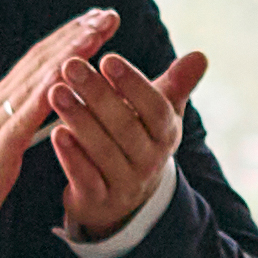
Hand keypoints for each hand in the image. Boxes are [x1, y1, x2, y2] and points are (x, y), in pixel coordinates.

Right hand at [0, 17, 114, 257]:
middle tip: (107, 14)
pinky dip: (47, 91)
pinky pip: (26, 114)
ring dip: (68, 52)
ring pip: (37, 77)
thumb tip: (47, 101)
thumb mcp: (1, 139)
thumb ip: (20, 117)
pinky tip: (66, 75)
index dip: (69, 36)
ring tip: (96, 32)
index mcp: (2, 100)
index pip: (39, 58)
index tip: (96, 19)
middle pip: (42, 58)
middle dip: (76, 33)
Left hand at [39, 41, 213, 241]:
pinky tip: (56, 133)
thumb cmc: (139, 138)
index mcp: (166, 134)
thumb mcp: (160, 113)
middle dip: (97, 94)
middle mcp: (150, 161)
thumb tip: (201, 56)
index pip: (155, 108)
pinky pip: (86, 178)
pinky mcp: (99, 201)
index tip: (107, 58)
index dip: (133, 84)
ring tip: (56, 91)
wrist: (125, 197)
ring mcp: (125, 184)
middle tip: (71, 66)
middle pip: (125, 127)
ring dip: (79, 119)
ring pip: (103, 151)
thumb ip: (176, 84)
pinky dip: (72, 156)